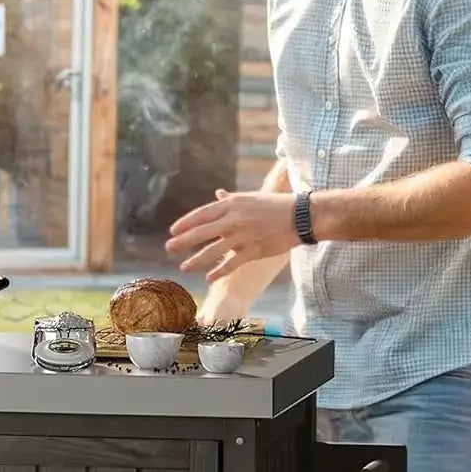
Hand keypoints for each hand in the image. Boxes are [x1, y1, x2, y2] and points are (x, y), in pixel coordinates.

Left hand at [165, 189, 298, 279]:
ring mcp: (243, 236)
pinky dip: (219, 271)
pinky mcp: (253, 250)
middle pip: (202, 232)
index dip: (185, 223)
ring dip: (196, 260)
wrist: (301, 216)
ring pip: (213, 250)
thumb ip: (230, 200)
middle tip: (169, 248)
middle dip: (183, 241)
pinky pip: (232, 263)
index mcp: (232, 205)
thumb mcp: (250, 198)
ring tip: (183, 267)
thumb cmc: (275, 205)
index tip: (172, 230)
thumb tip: (217, 194)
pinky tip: (208, 277)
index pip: (202, 214)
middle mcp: (234, 219)